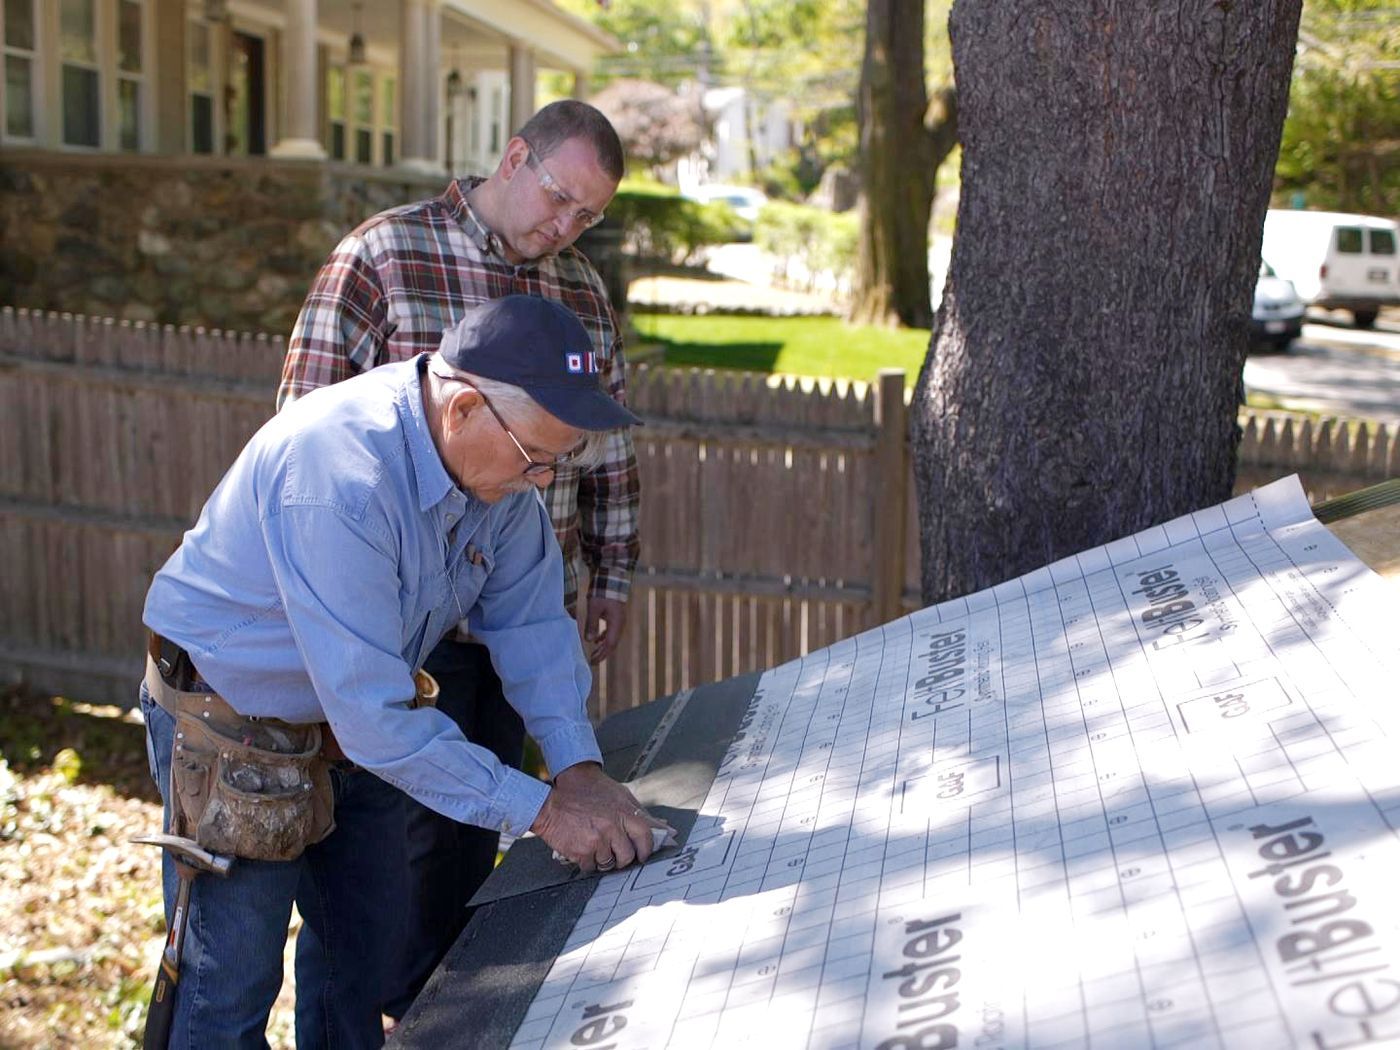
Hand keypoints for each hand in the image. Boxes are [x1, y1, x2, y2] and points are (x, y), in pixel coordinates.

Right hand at [529, 762, 673, 872]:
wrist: (551, 803)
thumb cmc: (587, 795)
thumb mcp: (618, 796)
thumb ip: (642, 814)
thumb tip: (668, 830)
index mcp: (623, 811)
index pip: (646, 836)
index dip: (646, 849)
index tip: (643, 854)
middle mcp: (612, 826)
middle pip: (628, 855)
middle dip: (623, 858)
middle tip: (614, 851)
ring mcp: (597, 839)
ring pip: (609, 863)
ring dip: (603, 859)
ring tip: (594, 845)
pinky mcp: (581, 851)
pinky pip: (591, 867)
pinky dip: (587, 862)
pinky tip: (581, 847)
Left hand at [584, 597, 627, 664]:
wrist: (612, 578)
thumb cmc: (603, 592)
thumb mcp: (594, 608)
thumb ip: (592, 624)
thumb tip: (589, 640)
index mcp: (616, 623)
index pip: (609, 644)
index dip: (601, 654)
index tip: (593, 661)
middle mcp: (620, 624)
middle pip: (612, 643)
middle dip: (603, 653)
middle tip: (592, 662)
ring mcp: (619, 620)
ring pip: (612, 638)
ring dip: (603, 647)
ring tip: (595, 654)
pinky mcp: (616, 616)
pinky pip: (611, 631)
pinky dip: (604, 638)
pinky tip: (597, 640)